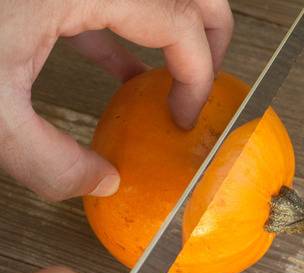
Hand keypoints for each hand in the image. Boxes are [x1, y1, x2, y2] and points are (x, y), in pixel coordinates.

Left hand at [0, 0, 232, 200]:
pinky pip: (115, 4)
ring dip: (178, 34)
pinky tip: (124, 73)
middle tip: (208, 83)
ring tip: (176, 81)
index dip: (198, 76)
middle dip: (213, 36)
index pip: (181, 24)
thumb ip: (50, 160)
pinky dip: (129, 37)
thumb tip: (100, 182)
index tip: (185, 118)